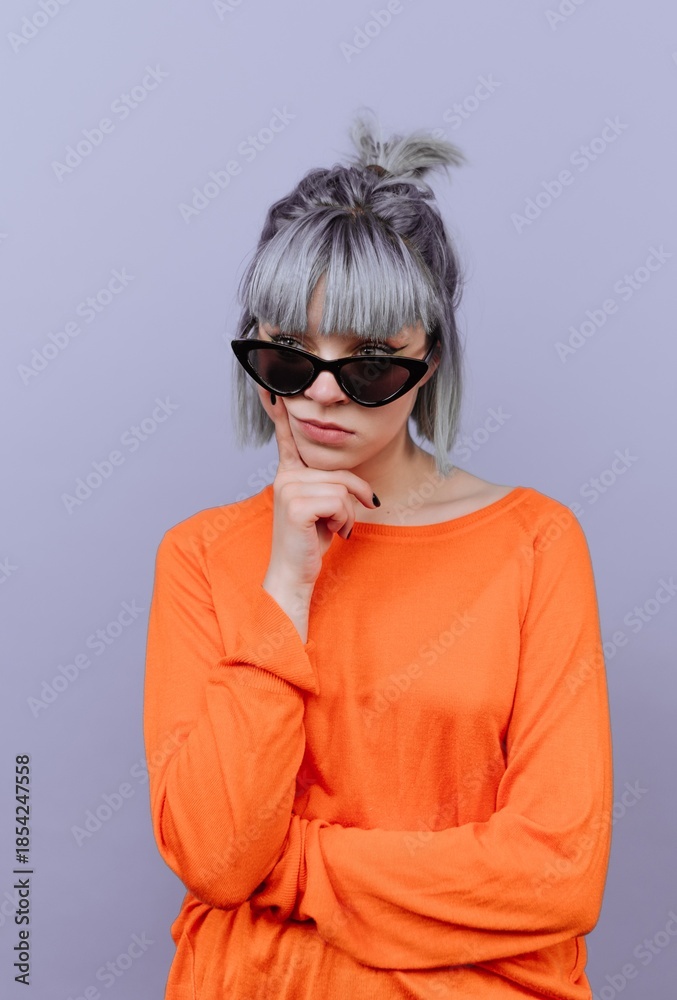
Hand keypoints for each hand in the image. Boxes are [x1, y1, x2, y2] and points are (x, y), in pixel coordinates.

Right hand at [264, 392, 378, 593]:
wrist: (294, 574)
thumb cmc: (311, 542)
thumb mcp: (324, 507)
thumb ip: (333, 487)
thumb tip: (366, 490)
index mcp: (288, 473)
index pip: (288, 436)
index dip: (281, 410)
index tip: (272, 386)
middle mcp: (285, 476)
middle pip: (339, 472)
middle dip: (354, 498)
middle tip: (343, 523)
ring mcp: (288, 488)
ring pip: (342, 489)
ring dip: (348, 515)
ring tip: (332, 529)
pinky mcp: (296, 504)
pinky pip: (339, 502)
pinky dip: (344, 521)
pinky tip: (331, 533)